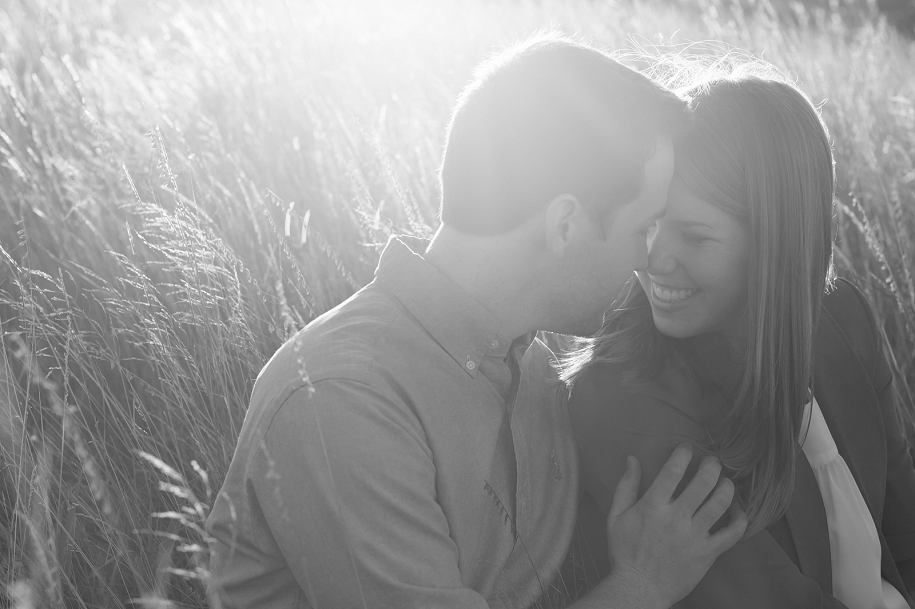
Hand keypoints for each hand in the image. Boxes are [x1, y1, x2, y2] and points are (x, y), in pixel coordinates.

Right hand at [605, 443, 747, 607]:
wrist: (639, 589)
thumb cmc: (625, 553)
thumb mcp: (615, 517)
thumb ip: (626, 486)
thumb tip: (632, 460)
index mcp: (653, 506)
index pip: (673, 471)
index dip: (683, 454)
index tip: (687, 448)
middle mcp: (676, 518)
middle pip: (703, 482)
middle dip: (712, 465)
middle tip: (712, 461)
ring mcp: (694, 536)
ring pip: (721, 502)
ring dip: (727, 486)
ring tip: (725, 481)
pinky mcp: (708, 553)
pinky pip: (733, 533)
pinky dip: (740, 518)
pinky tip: (738, 510)